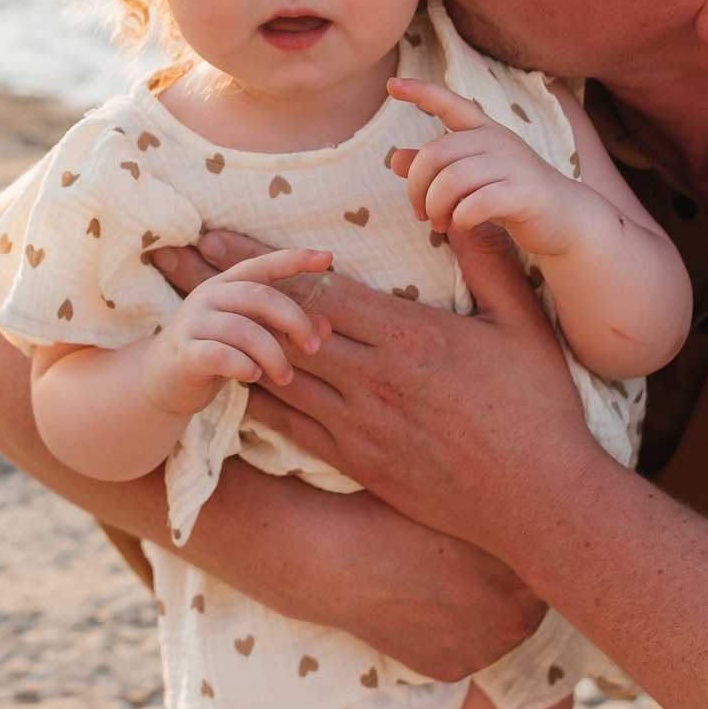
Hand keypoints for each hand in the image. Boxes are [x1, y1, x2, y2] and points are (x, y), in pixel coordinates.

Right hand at [144, 248, 332, 416]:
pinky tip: (253, 377)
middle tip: (314, 348)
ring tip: (285, 377)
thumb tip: (326, 328)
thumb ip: (287, 331)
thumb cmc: (217, 353)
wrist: (164, 381)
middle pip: (261, 296)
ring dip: (273, 355)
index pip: (264, 265)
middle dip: (294, 321)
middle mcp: (209, 295)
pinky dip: (243, 366)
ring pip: (244, 330)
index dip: (294, 258)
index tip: (327, 257)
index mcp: (228, 285)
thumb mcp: (255, 339)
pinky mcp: (184, 352)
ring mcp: (193, 322)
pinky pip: (220, 354)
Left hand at [154, 226, 606, 558]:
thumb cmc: (539, 407)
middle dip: (220, 290)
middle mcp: (374, 381)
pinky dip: (249, 399)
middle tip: (168, 262)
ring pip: (273, 374)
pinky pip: (288, 426)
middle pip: (278, 325)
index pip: (317, 291)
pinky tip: (218, 382)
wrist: (538, 502)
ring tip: (175, 315)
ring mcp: (360, 426)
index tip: (215, 236)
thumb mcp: (524, 325)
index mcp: (412, 338)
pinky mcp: (356, 461)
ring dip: (220, 340)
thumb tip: (465, 205)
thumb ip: (489, 262)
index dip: (260, 262)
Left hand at [386, 76, 596, 257]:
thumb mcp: (471, 179)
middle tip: (421, 214)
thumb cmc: (512, 196)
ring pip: (451, 180)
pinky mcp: (524, 192)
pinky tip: (463, 225)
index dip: (421, 93)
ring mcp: (513, 164)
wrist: (566, 220)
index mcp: (484, 131)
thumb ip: (436, 169)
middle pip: (434, 154)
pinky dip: (461, 218)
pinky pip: (476, 203)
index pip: (450, 104)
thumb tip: (395, 160)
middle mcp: (497, 140)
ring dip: (436, 208)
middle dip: (417, 188)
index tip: (392, 85)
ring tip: (440, 224)